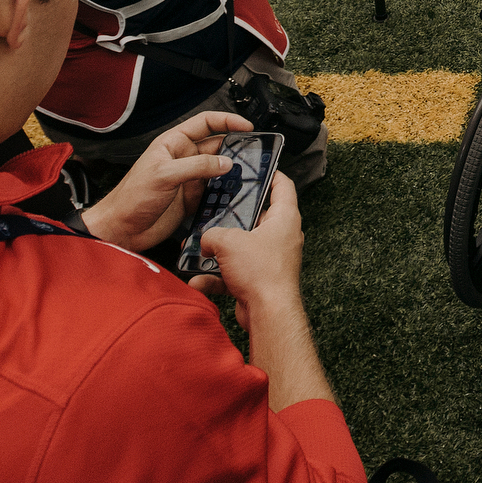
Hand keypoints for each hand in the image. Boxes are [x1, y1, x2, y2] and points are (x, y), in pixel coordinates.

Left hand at [82, 110, 252, 250]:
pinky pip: (214, 192)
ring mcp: (189, 179)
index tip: (246, 127)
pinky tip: (230, 195)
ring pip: (218, 170)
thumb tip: (225, 163)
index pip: (206, 123)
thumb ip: (197, 166)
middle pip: (217, 147)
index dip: (227, 121)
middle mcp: (183, 158)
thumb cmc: (130, 197)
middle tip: (252, 154)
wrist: (122, 229)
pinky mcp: (192, 199)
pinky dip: (224, 193)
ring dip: (231, 173)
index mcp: (174, 143)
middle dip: (235, 149)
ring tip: (244, 176)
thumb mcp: (164, 174)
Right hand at [203, 171, 305, 327]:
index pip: (283, 186)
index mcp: (284, 218)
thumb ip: (212, 234)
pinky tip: (198, 280)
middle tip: (214, 210)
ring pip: (241, 248)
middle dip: (231, 218)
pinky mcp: (259, 280)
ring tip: (197, 249)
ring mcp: (270, 259)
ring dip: (218, 251)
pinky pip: (234, 273)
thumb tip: (205, 240)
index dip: (271, 174)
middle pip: (256, 218)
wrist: (268, 314)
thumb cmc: (262, 273)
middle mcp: (281, 237)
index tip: (258, 168)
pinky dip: (216, 277)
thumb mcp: (228, 242)